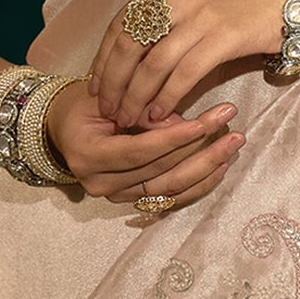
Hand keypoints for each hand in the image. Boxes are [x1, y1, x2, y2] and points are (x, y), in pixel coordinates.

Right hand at [44, 83, 242, 210]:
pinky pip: (172, 197)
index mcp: (88, 157)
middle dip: (199, 148)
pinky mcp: (134, 200)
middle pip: (160, 172)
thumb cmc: (85, 105)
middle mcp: (101, 184)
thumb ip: (137, 110)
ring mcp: (118, 197)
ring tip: (233, 144)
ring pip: (170, 188)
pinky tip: (221, 166)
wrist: (66, 128)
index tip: (204, 123)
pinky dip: (199, 183)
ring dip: (206, 166)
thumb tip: (179, 121)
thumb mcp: (105, 98)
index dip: (173, 139)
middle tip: (229, 124)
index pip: (138, 151)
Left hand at [90, 0, 282, 129]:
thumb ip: (162, 21)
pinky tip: (159, 115)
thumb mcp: (193, 0)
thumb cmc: (236, 7)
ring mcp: (201, 15)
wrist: (285, 4)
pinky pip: (184, 74)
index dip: (104, 59)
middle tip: (108, 110)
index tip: (96, 87)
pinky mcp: (223, 37)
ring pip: (154, 64)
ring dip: (137, 97)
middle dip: (115, 82)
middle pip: (132, 44)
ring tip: (130, 119)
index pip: (121, 23)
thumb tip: (124, 64)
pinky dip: (167, 98)